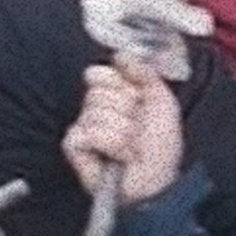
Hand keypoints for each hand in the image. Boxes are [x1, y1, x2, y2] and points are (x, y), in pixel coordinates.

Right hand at [65, 59, 183, 213]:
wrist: (153, 180)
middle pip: (99, 91)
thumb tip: (119, 55)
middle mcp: (98, 110)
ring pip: (94, 112)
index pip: (104, 72)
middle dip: (125, 112)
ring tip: (128, 147)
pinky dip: (105, 144)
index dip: (122, 84)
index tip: (137, 100)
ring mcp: (84, 128)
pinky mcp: (74, 146)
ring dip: (120, 132)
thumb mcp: (161, 100)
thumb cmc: (160, 148)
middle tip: (136, 131)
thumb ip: (143, 72)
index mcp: (117, 96)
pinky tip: (113, 155)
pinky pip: (84, 132)